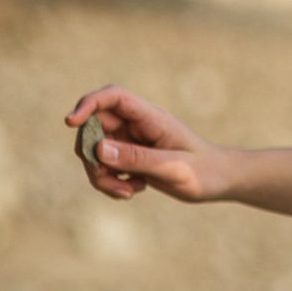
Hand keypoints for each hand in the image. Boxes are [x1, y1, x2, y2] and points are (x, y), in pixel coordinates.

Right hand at [63, 84, 232, 202]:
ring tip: (129, 192)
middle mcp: (138, 126)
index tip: (70, 122)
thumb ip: (136, 158)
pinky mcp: (130, 159)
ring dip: (103, 176)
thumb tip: (97, 149)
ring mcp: (132, 142)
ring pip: (96, 153)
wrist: (221, 181)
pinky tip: (134, 191)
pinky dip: (111, 182)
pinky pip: (105, 168)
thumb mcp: (172, 167)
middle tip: (111, 181)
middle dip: (92, 158)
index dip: (87, 104)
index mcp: (150, 117)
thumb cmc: (204, 171)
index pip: (112, 98)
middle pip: (94, 129)